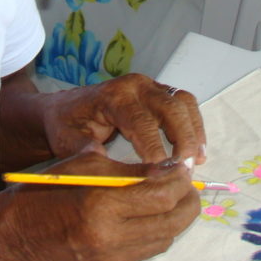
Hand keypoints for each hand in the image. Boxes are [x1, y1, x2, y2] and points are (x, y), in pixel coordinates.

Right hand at [0, 151, 199, 260]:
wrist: (15, 233)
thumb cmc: (47, 190)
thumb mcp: (86, 164)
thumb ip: (130, 169)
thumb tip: (169, 168)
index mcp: (100, 205)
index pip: (161, 195)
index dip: (179, 179)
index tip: (183, 166)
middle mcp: (109, 238)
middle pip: (172, 221)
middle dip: (187, 200)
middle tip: (187, 183)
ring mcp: (110, 260)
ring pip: (165, 238)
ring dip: (174, 217)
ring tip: (172, 196)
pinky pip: (146, 250)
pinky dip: (155, 231)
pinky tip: (150, 215)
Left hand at [42, 74, 206, 164]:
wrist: (64, 108)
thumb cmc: (66, 125)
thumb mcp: (66, 139)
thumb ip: (82, 150)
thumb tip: (102, 160)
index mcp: (113, 96)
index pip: (142, 122)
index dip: (155, 149)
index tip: (162, 175)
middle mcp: (135, 86)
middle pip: (171, 108)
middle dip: (183, 140)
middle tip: (185, 171)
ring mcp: (149, 86)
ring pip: (183, 103)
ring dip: (193, 132)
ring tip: (195, 162)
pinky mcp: (158, 92)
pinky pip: (184, 104)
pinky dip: (194, 126)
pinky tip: (196, 152)